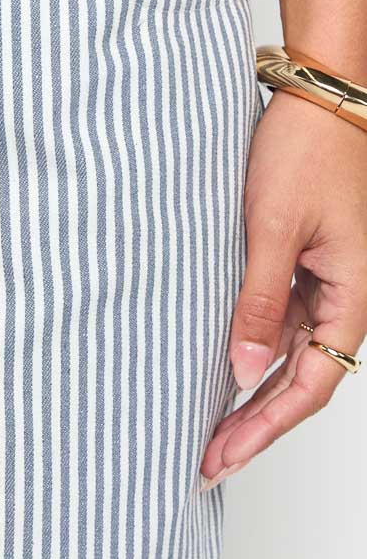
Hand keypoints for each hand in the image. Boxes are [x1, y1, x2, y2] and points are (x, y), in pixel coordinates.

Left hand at [200, 89, 366, 488]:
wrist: (319, 97)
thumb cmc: (304, 152)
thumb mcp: (270, 230)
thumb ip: (256, 304)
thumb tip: (242, 372)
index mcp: (351, 296)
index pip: (310, 386)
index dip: (266, 428)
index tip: (222, 456)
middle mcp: (343, 297)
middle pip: (300, 381)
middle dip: (254, 425)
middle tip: (207, 461)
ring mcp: (324, 283)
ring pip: (289, 356)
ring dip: (251, 394)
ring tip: (210, 429)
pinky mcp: (304, 264)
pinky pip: (280, 321)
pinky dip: (252, 350)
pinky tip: (222, 370)